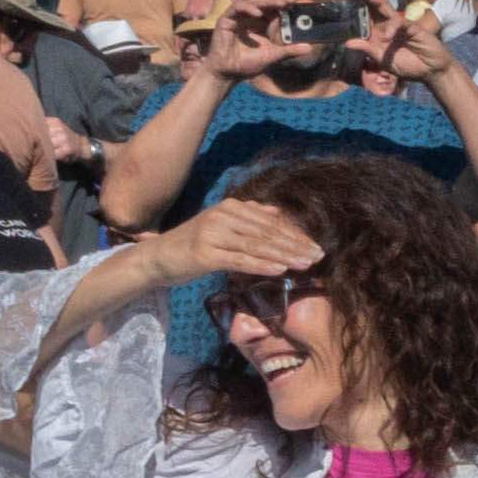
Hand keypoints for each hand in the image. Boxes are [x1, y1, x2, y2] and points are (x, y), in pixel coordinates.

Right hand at [163, 194, 328, 295]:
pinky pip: (239, 259)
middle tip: (319, 257)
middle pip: (268, 232)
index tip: (316, 247)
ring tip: (306, 264)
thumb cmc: (194, 245)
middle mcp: (224, 215)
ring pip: (257, 245)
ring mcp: (213, 233)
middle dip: (296, 245)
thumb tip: (277, 213)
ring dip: (285, 255)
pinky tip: (280, 270)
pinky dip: (261, 264)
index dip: (296, 234)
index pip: (271, 221)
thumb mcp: (224, 227)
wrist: (158, 257)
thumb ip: (249, 220)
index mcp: (232, 207)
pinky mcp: (205, 253)